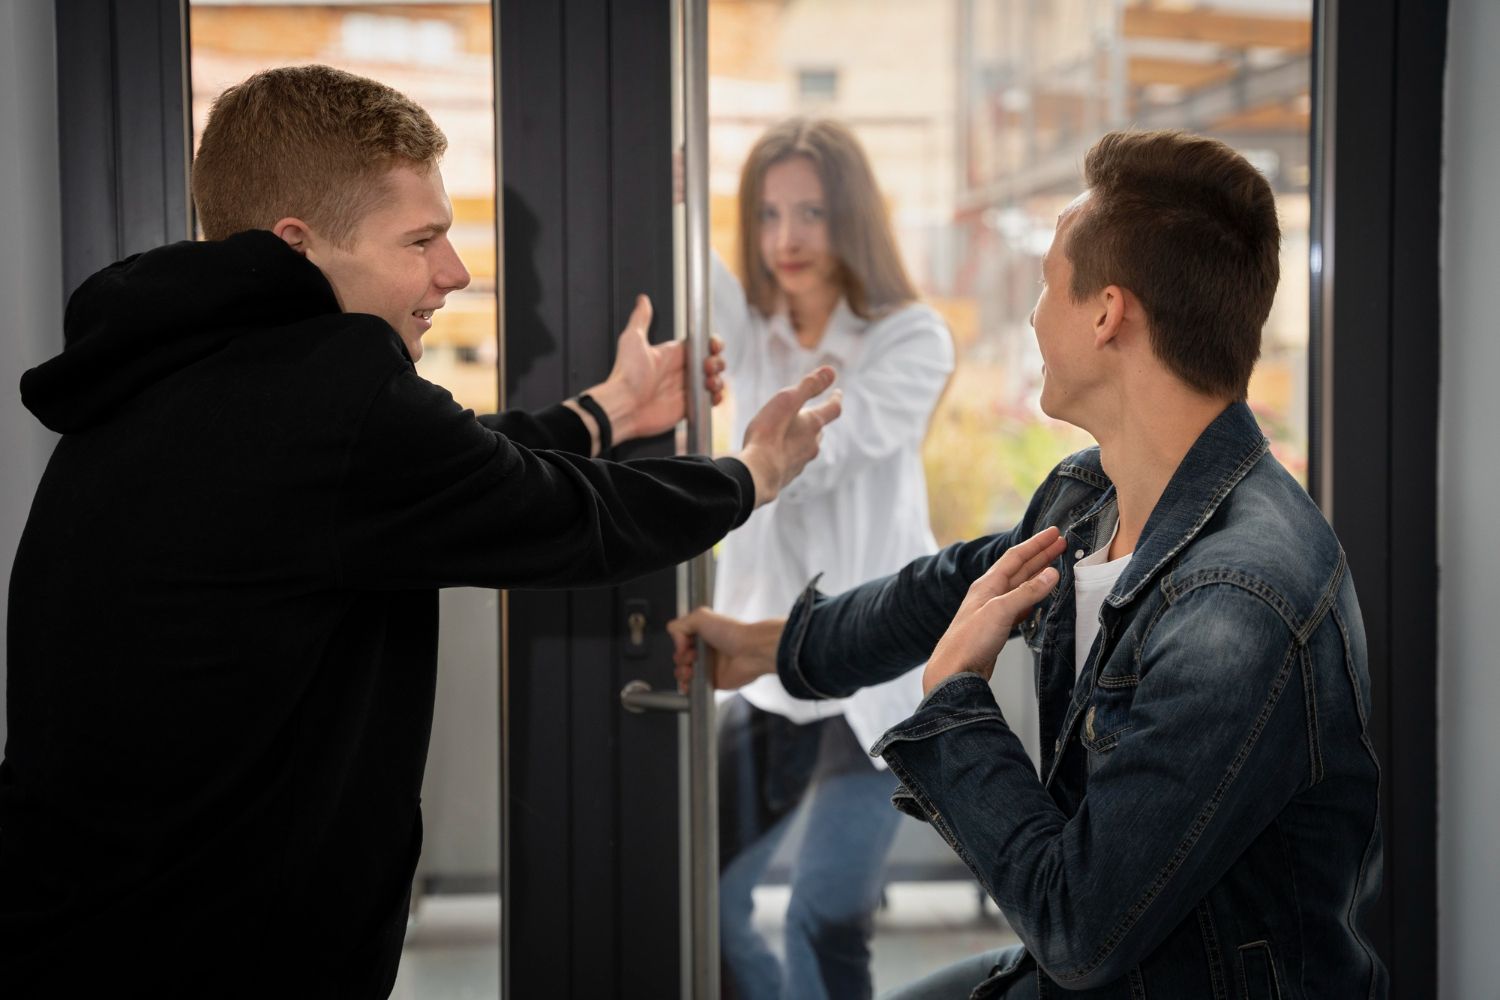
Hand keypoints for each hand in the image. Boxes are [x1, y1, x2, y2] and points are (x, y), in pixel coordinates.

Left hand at [584, 296, 726, 447]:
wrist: (624, 406)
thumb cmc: (627, 374)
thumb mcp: (633, 340)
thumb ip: (641, 319)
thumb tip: (642, 299)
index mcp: (673, 354)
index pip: (701, 345)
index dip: (712, 344)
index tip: (713, 346)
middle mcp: (681, 371)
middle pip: (711, 362)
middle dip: (718, 362)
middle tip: (708, 367)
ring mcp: (686, 389)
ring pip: (714, 381)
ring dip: (719, 380)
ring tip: (710, 382)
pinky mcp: (688, 407)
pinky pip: (710, 402)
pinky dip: (716, 398)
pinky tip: (712, 395)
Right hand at [667, 608, 783, 692]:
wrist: (751, 652)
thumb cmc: (732, 633)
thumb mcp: (701, 616)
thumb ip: (680, 625)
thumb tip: (677, 643)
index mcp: (703, 633)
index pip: (680, 640)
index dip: (678, 644)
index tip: (684, 644)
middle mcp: (705, 650)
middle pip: (679, 657)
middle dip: (680, 658)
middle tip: (692, 656)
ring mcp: (708, 666)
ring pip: (683, 672)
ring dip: (681, 672)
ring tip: (691, 670)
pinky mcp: (712, 681)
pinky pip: (693, 687)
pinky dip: (687, 687)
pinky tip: (689, 682)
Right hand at [733, 367, 842, 507]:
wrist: (756, 474)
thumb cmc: (769, 435)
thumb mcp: (787, 401)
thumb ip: (809, 386)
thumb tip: (831, 371)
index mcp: (813, 425)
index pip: (833, 409)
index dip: (835, 399)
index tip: (837, 393)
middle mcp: (811, 445)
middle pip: (819, 431)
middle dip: (816, 421)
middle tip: (812, 414)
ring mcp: (800, 463)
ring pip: (806, 448)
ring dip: (802, 440)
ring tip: (792, 435)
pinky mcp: (786, 476)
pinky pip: (791, 462)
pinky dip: (787, 455)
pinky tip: (776, 456)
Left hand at [921, 527, 1066, 695]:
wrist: (955, 672)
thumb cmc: (969, 641)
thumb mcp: (1000, 611)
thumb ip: (1026, 592)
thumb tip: (1050, 574)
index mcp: (987, 584)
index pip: (1016, 556)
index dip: (1036, 544)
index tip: (1054, 533)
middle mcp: (990, 593)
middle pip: (1019, 568)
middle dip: (1041, 555)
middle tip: (1061, 544)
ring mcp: (993, 610)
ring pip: (1020, 586)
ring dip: (1038, 574)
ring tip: (1056, 565)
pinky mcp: (997, 627)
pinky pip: (1019, 605)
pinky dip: (1032, 598)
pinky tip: (1039, 597)